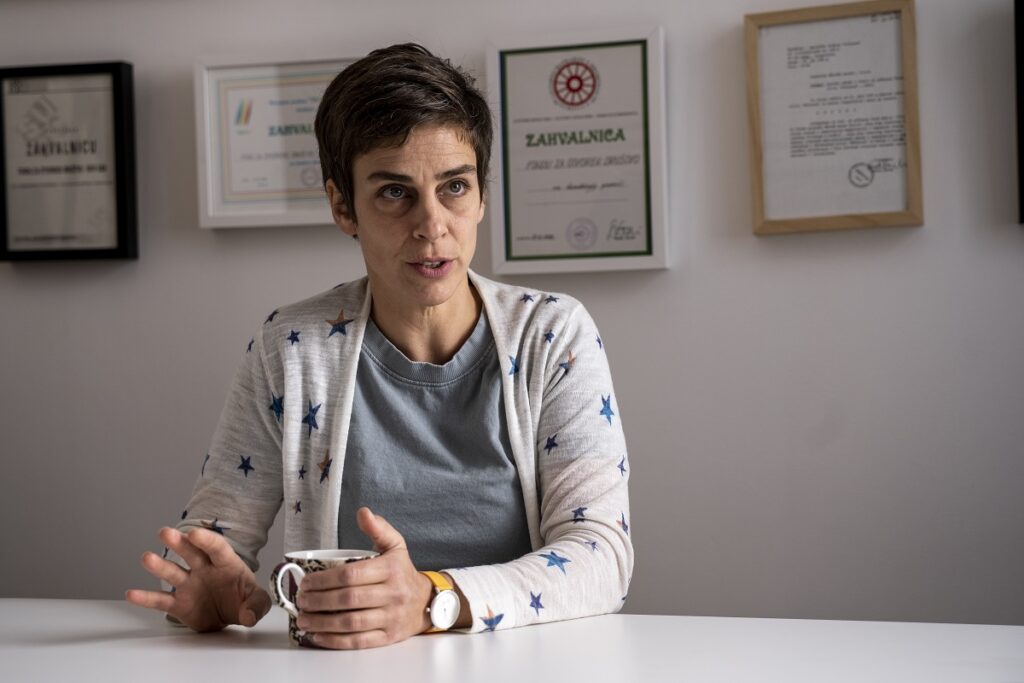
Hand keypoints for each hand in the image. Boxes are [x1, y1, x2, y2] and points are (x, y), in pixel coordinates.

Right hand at [125, 527, 270, 632]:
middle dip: (179, 542)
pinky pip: (161, 600)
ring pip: (173, 572)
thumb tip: (249, 616)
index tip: (195, 534)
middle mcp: (204, 570)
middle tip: (166, 532)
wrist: (231, 616)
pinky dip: (147, 598)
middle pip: (191, 553)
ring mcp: (190, 585)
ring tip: (146, 558)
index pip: (217, 548)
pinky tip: (132, 594)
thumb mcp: (258, 602)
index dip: (206, 540)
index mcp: (226, 564)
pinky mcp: (179, 603)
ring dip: (160, 565)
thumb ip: (257, 606)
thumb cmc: (244, 600)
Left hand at [294, 507, 432, 648]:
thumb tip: (363, 513)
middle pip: (348, 599)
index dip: (324, 580)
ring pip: (351, 622)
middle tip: (300, 600)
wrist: (426, 602)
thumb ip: (378, 528)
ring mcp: (391, 617)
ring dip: (322, 622)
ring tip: (303, 619)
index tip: (306, 582)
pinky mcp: (388, 637)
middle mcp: (392, 594)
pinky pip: (358, 641)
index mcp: (390, 569)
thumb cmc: (402, 572)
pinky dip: (335, 641)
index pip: (351, 575)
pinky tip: (318, 636)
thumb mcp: (395, 545)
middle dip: (318, 601)